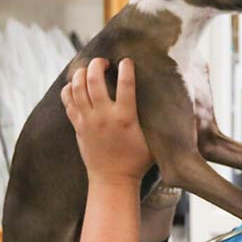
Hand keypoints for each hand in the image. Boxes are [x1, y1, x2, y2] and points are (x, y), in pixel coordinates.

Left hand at [61, 57, 153, 183]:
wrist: (113, 180)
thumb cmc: (137, 162)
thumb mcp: (154, 142)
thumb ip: (158, 124)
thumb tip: (174, 107)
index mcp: (125, 118)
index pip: (126, 84)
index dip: (127, 67)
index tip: (127, 61)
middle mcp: (103, 116)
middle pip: (93, 79)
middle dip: (97, 64)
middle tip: (104, 63)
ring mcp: (87, 120)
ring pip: (77, 86)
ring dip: (82, 73)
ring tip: (89, 70)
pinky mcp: (77, 126)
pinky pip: (67, 99)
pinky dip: (69, 88)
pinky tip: (77, 85)